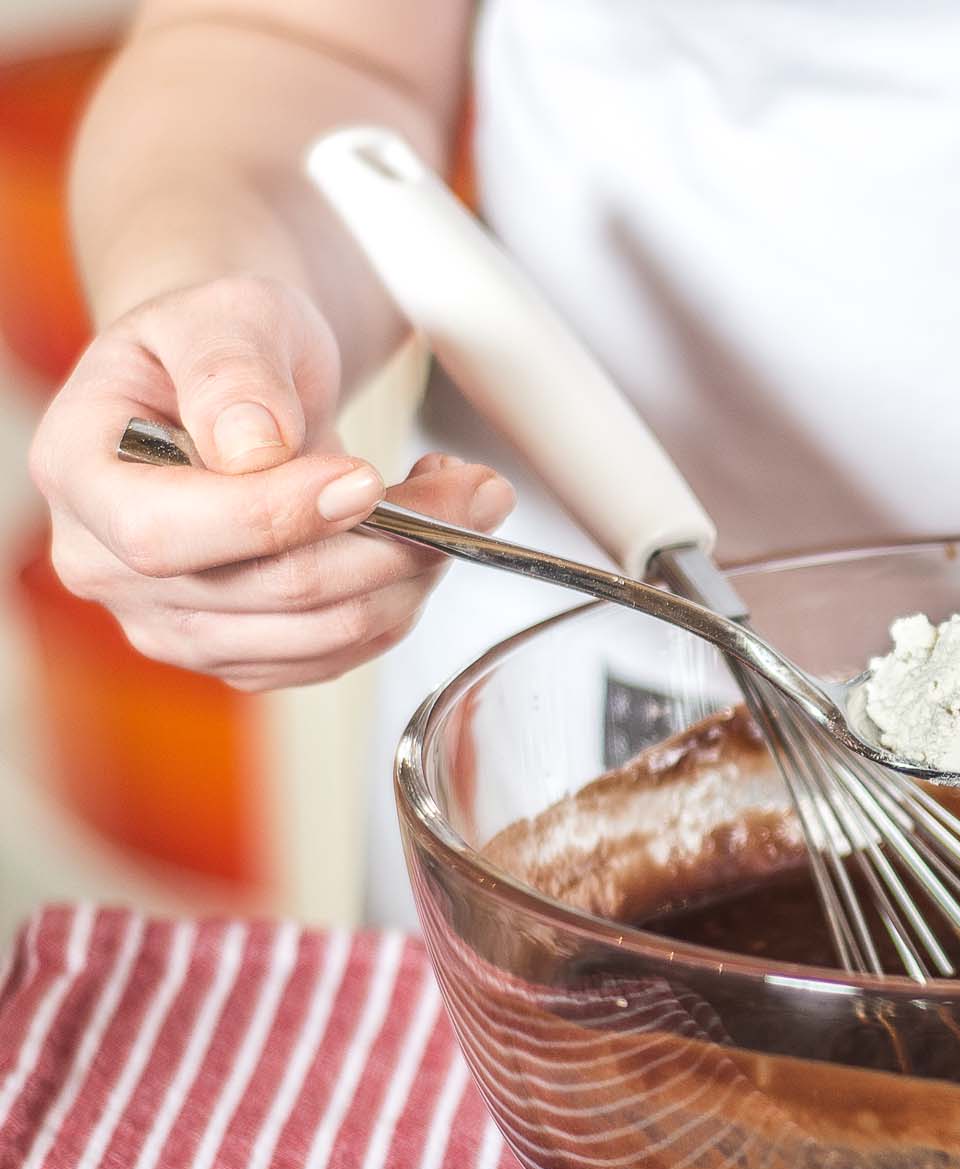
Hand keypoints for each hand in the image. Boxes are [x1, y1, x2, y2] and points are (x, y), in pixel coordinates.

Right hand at [30, 273, 513, 690]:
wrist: (237, 384)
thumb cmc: (221, 343)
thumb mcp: (223, 316)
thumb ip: (231, 371)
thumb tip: (254, 447)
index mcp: (80, 473)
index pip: (167, 536)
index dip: (277, 517)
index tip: (366, 479)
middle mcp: (109, 567)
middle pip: (271, 592)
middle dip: (392, 541)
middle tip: (471, 489)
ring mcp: (174, 623)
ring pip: (326, 631)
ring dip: (416, 571)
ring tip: (458, 500)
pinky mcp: (241, 653)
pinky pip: (342, 651)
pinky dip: (404, 598)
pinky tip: (419, 536)